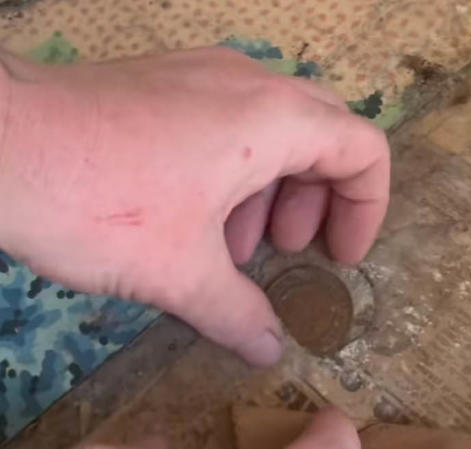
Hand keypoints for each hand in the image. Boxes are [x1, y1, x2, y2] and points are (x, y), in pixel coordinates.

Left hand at [0, 47, 389, 365]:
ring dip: (272, 189)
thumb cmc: (101, 201)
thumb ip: (239, 313)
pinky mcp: (164, 82)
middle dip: (321, 199)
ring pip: (274, 126)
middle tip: (292, 251)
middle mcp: (250, 83)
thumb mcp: (180, 272)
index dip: (367, 210)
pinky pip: (228, 120)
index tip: (338, 260)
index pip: (364, 150)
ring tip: (235, 248)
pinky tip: (193, 220)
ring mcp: (204, 74)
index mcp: (275, 120)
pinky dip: (234, 170)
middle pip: (325, 133)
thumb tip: (271, 349)